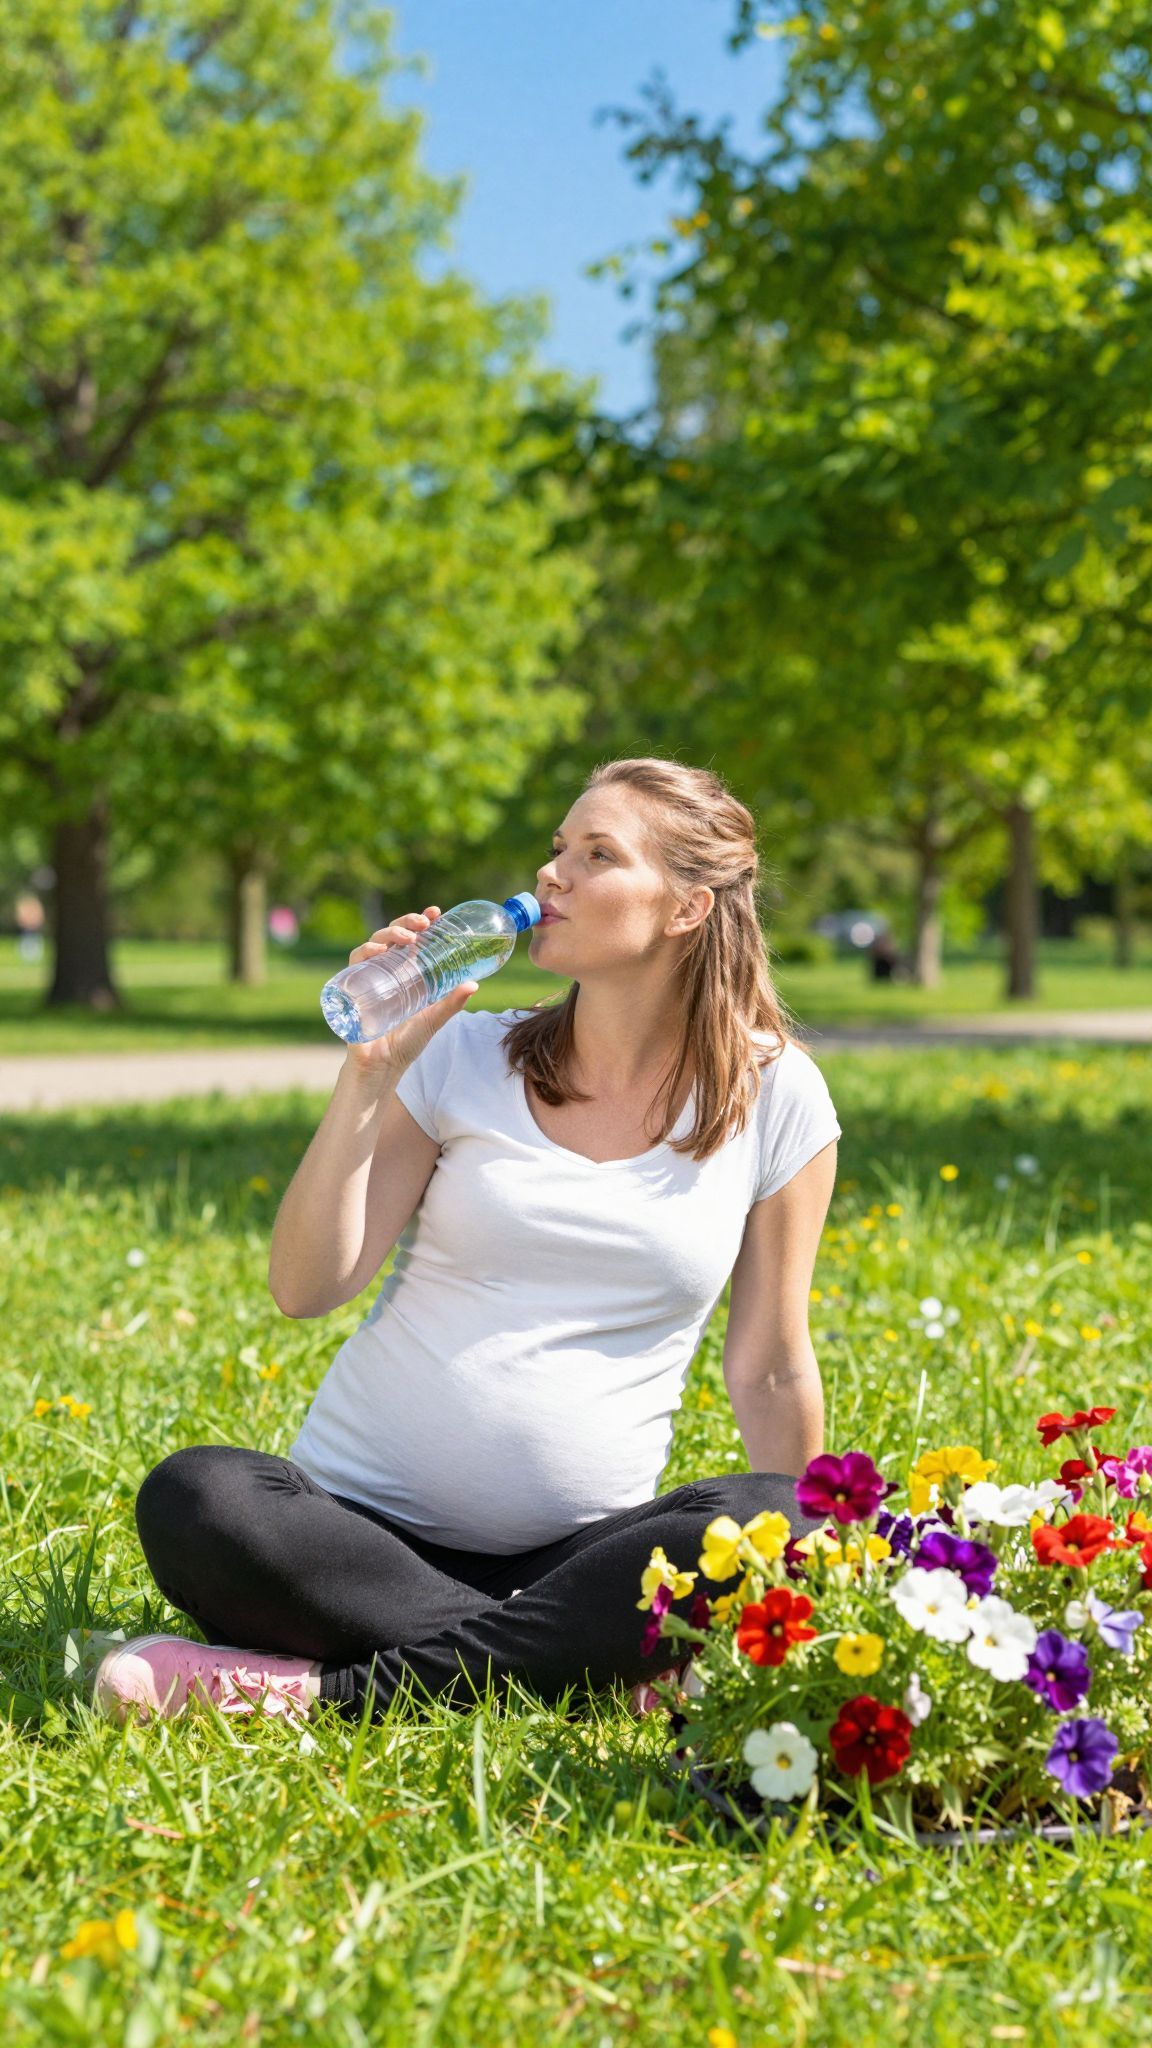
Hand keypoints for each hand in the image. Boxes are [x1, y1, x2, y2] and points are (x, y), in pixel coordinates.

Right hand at [342, 908, 478, 1076]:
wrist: (382, 1066)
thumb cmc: (405, 1043)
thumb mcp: (433, 1019)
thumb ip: (452, 1003)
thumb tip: (474, 984)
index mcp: (405, 972)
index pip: (411, 939)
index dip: (420, 922)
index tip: (436, 912)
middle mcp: (386, 971)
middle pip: (392, 936)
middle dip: (406, 923)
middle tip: (424, 923)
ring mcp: (369, 977)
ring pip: (374, 944)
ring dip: (390, 934)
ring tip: (408, 938)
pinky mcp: (353, 988)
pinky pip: (355, 963)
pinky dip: (365, 953)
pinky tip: (379, 951)